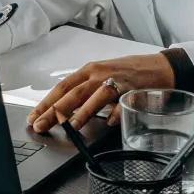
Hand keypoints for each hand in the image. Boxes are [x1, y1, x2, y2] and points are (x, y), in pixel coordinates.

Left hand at [27, 53, 174, 133]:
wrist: (159, 67)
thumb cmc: (127, 74)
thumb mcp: (101, 79)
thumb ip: (85, 93)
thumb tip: (64, 111)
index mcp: (88, 71)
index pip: (62, 87)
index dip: (46, 102)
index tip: (34, 117)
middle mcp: (99, 74)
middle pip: (73, 93)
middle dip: (55, 110)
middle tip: (41, 125)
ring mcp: (116, 81)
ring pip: (95, 96)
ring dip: (83, 112)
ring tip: (71, 126)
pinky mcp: (133, 89)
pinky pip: (123, 103)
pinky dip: (116, 113)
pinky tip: (110, 123)